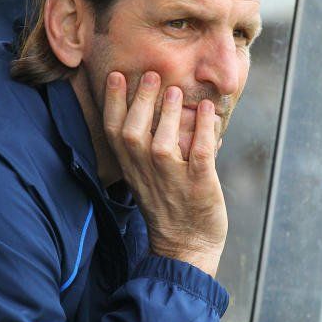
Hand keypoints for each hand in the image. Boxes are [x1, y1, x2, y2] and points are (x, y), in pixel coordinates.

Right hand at [103, 71, 226, 276]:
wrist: (186, 247)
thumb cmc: (169, 208)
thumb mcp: (147, 179)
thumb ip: (147, 149)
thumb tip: (162, 108)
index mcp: (132, 170)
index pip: (114, 132)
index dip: (113, 103)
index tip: (117, 76)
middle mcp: (147, 174)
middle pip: (132, 133)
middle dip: (139, 101)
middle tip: (150, 74)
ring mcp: (172, 181)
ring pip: (162, 144)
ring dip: (168, 114)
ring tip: (175, 90)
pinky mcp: (199, 186)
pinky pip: (200, 155)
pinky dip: (204, 131)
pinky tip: (208, 112)